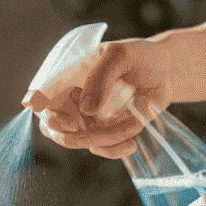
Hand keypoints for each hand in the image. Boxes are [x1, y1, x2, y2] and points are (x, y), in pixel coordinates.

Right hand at [32, 37, 175, 158]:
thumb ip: (100, 77)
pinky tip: (131, 143)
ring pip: (78, 139)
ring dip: (105, 138)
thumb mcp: (120, 55)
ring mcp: (85, 118)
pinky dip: (113, 150)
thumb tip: (85, 110)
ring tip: (134, 124)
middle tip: (92, 132)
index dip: (43, 109)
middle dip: (72, 134)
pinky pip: (98, 149)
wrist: (164, 71)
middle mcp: (70, 98)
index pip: (41, 94)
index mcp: (66, 75)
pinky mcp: (102, 132)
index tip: (68, 120)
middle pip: (51, 125)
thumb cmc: (138, 56)